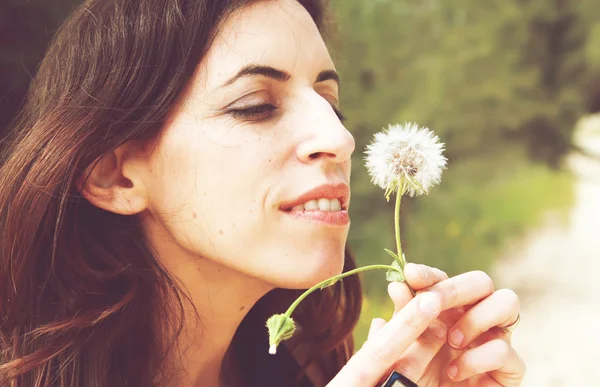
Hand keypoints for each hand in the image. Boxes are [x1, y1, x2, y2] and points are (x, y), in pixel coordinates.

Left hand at [327, 264, 524, 386]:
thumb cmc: (414, 377)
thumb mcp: (402, 347)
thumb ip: (402, 318)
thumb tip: (396, 286)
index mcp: (449, 308)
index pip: (444, 279)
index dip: (429, 274)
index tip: (410, 275)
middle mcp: (477, 317)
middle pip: (481, 281)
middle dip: (455, 289)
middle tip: (433, 304)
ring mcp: (496, 339)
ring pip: (507, 301)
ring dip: (476, 318)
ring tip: (452, 341)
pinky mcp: (511, 369)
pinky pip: (504, 350)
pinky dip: (476, 359)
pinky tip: (454, 373)